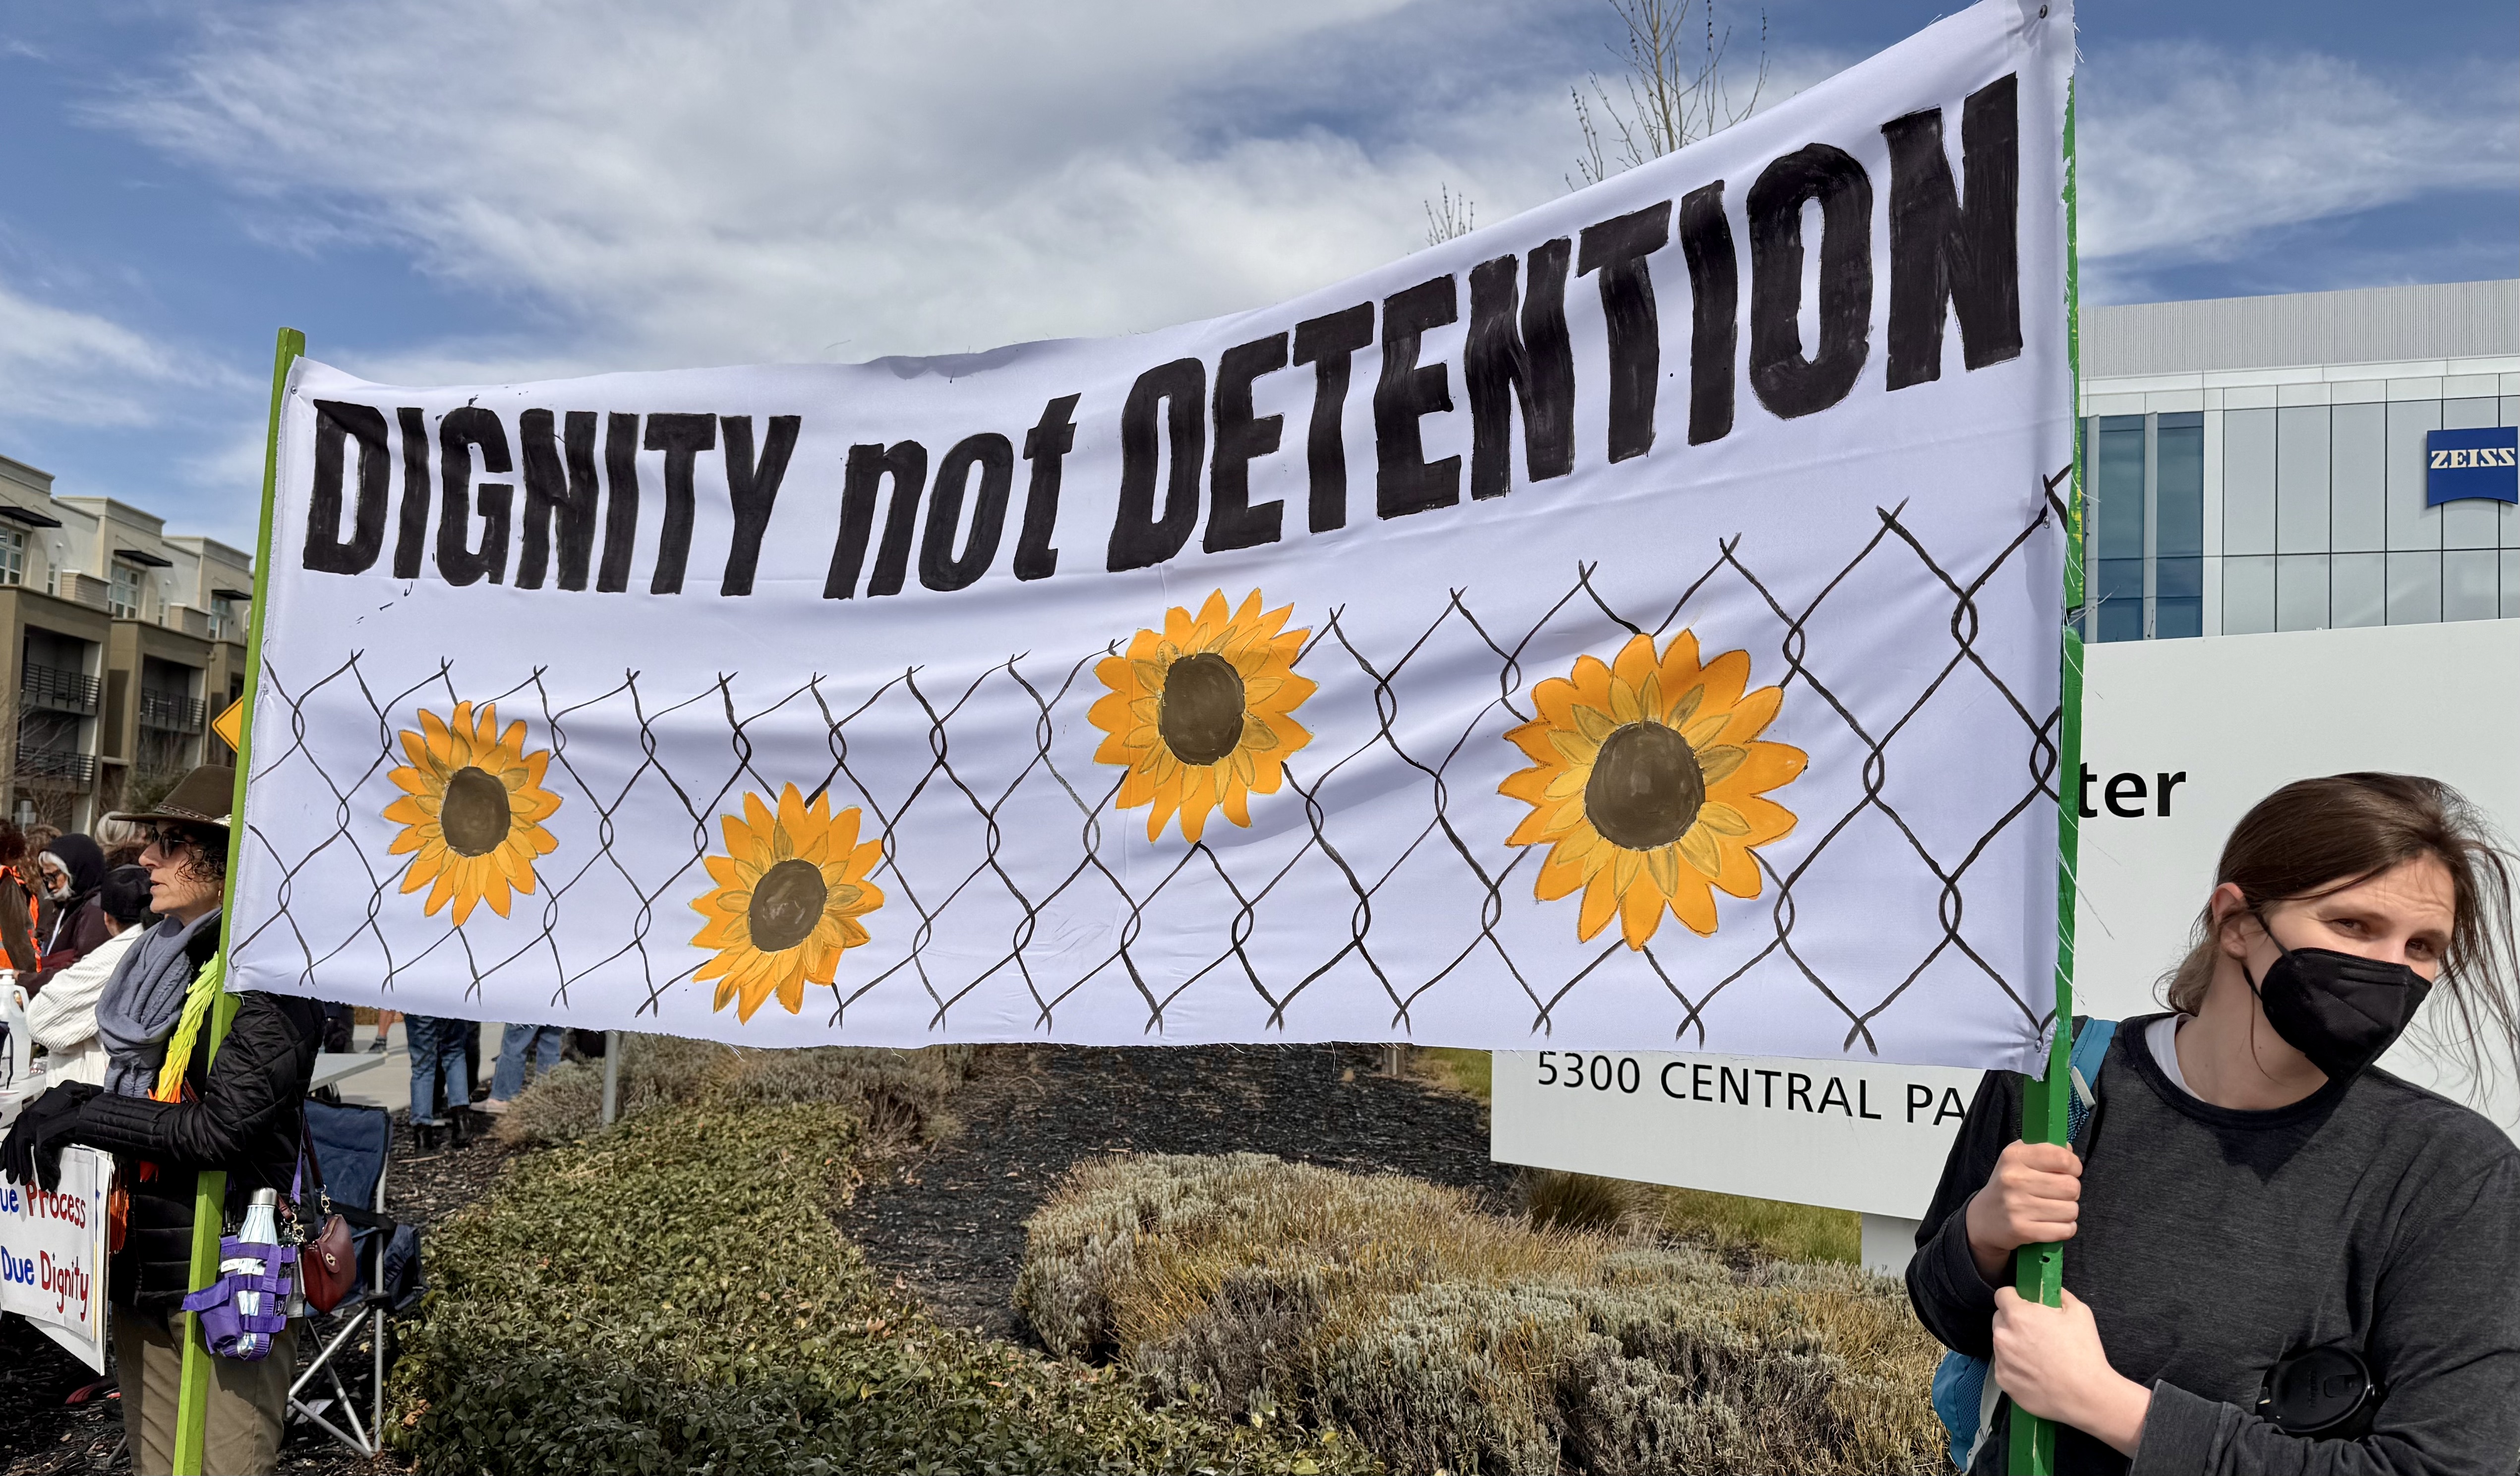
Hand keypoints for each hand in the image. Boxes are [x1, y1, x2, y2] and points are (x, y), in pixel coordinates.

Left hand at [1, 1082, 96, 1191]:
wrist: (77, 1105)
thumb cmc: (67, 1111)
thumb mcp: (47, 1123)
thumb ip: (39, 1135)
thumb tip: (38, 1150)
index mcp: (24, 1119)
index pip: (9, 1140)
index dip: (4, 1155)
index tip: (1, 1166)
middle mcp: (24, 1122)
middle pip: (13, 1148)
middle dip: (12, 1166)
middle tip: (11, 1178)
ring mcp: (31, 1127)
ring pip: (23, 1154)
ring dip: (25, 1169)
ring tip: (26, 1181)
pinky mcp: (41, 1133)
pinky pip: (39, 1156)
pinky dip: (43, 1168)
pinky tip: (46, 1175)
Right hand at [1964, 1139, 2081, 1281]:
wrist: (1983, 1218)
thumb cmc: (2009, 1185)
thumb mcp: (2019, 1159)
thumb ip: (2046, 1151)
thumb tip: (2069, 1152)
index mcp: (2014, 1156)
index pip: (2062, 1158)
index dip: (2074, 1166)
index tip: (2069, 1171)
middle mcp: (2014, 1179)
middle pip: (2071, 1187)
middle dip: (2072, 1191)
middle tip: (2058, 1193)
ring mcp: (2017, 1206)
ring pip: (2071, 1210)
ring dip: (2068, 1211)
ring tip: (2053, 1209)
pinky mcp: (2023, 1230)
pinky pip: (2065, 1230)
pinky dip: (2065, 1229)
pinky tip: (2051, 1224)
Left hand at [1992, 1287, 2150, 1455]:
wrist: (2086, 1395)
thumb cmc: (2084, 1354)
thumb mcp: (2079, 1312)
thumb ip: (2059, 1294)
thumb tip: (2050, 1290)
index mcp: (2018, 1315)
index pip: (2002, 1295)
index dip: (2015, 1298)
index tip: (2025, 1304)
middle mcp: (2003, 1336)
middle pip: (2000, 1319)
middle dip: (2015, 1321)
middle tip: (2037, 1332)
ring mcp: (2001, 1360)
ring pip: (2002, 1343)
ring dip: (2014, 1344)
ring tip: (2040, 1355)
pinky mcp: (2003, 1380)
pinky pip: (2004, 1366)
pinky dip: (2016, 1367)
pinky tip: (2037, 1372)